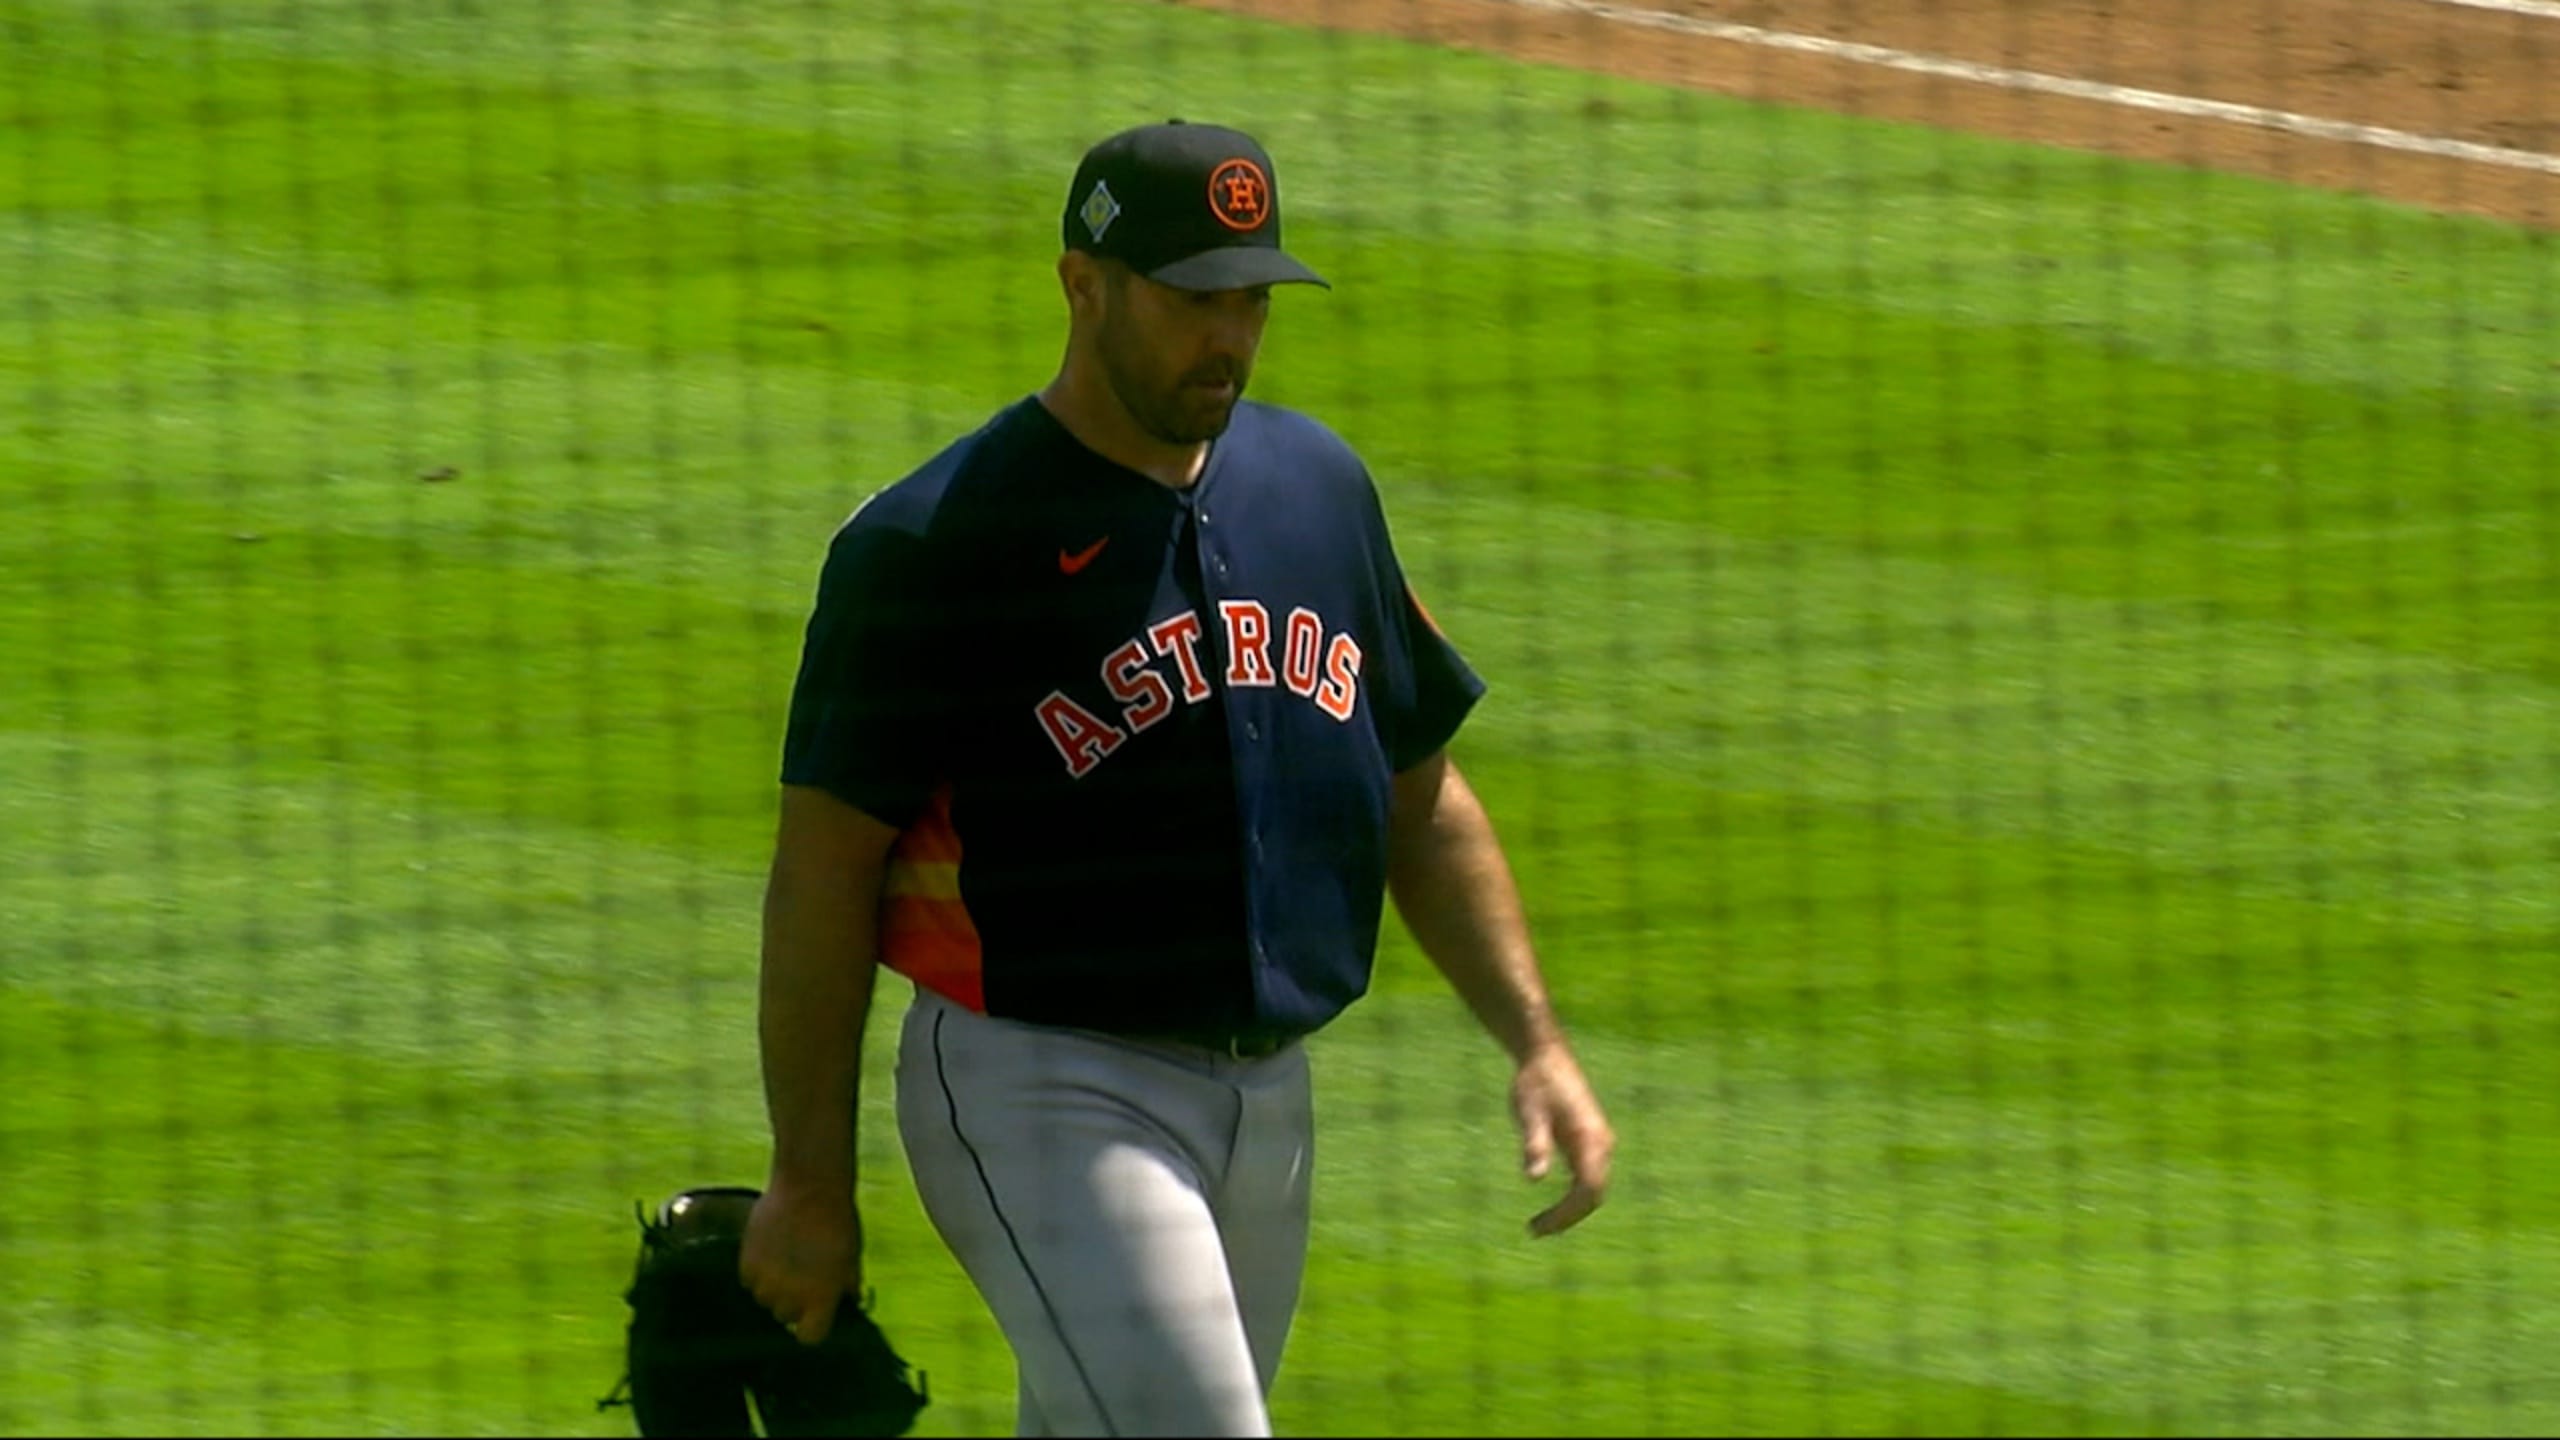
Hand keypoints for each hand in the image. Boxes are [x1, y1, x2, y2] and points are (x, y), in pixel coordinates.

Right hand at [740, 1173, 862, 1345]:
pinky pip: (750, 1280)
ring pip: (765, 1298)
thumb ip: (846, 1285)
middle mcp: (789, 1299)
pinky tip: (770, 1249)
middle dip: (793, 1301)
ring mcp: (765, 1283)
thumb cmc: (838, 1222)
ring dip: (773, 1286)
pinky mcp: (746, 1265)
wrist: (810, 1188)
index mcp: (820, 1301)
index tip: (814, 1314)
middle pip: (785, 1316)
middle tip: (802, 1276)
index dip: (812, 1327)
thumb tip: (850, 1301)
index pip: (810, 1337)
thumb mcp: (852, 1258)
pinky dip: (758, 1270)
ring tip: (785, 1258)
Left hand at [1512, 1043, 1613, 1236]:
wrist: (1544, 1055)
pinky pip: (1587, 1178)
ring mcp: (1597, 1143)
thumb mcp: (1528, 1112)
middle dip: (1567, 1217)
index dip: (1567, 1214)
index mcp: (1591, 1139)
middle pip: (1594, 1195)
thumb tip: (1535, 1178)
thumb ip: (1534, 1144)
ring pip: (1592, 1188)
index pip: (1589, 1190)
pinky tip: (1550, 1207)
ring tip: (1540, 1226)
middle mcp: (1601, 1144)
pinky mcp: (1588, 1142)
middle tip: (1535, 1231)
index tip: (1540, 1226)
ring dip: (1570, 1210)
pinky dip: (1571, 1197)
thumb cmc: (1535, 1082)